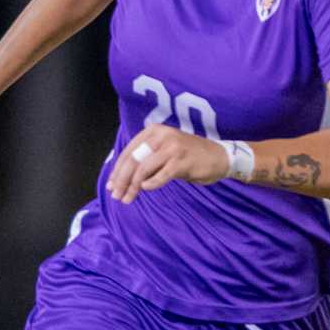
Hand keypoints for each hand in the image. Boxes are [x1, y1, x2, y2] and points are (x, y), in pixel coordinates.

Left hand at [105, 124, 228, 204]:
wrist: (219, 157)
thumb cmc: (189, 156)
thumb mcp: (164, 150)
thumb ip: (146, 158)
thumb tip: (122, 177)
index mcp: (153, 131)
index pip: (128, 152)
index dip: (117, 170)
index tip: (111, 186)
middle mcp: (161, 136)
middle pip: (133, 160)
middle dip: (121, 180)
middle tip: (116, 196)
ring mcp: (172, 148)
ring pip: (143, 169)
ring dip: (133, 186)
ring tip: (128, 198)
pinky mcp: (181, 161)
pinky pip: (160, 176)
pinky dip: (151, 184)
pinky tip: (146, 190)